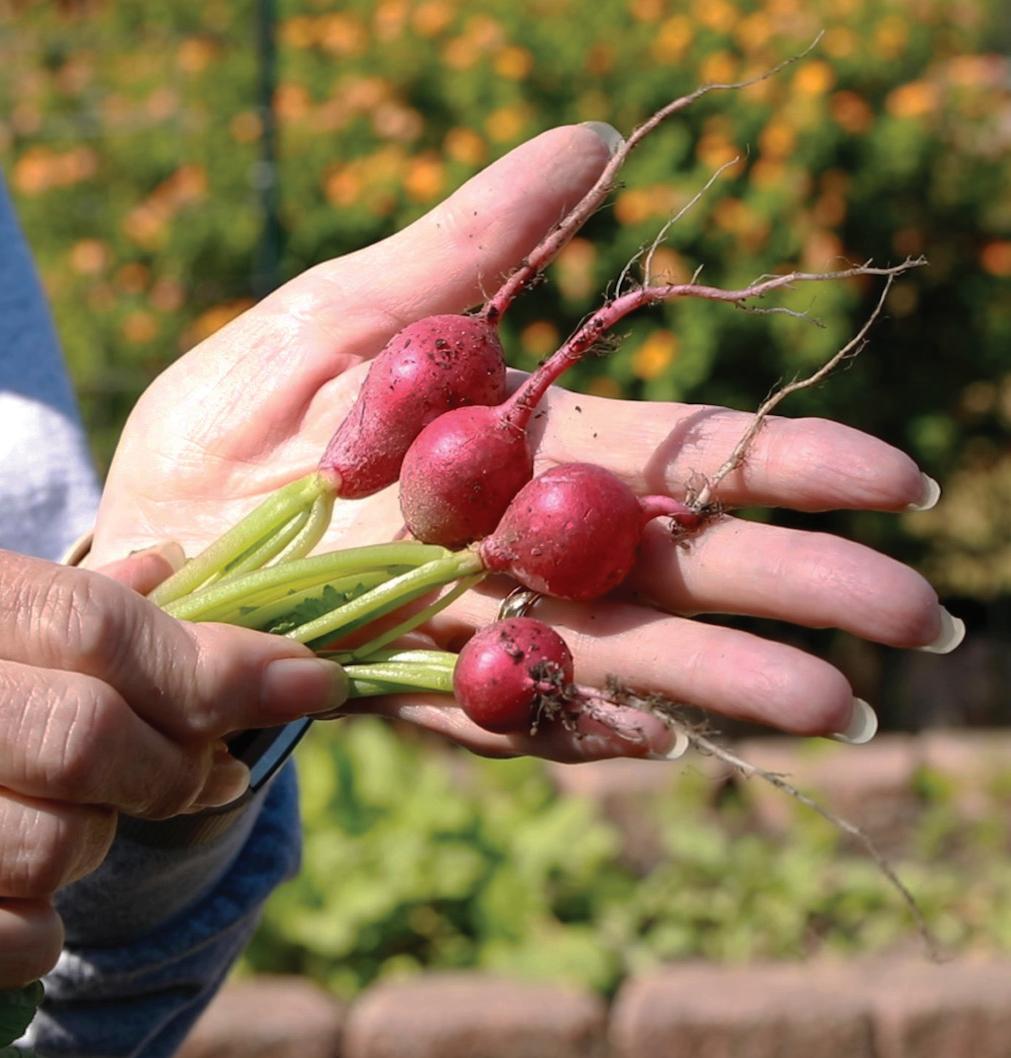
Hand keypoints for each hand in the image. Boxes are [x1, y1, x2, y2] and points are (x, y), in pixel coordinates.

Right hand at [0, 548, 347, 986]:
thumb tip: (180, 564)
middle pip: (91, 736)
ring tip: (87, 813)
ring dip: (101, 836)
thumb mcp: (0, 615)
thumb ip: (84, 603)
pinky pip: (15, 935)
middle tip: (211, 770)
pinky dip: (45, 924)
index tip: (314, 681)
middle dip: (175, 764)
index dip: (220, 662)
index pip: (99, 626)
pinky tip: (34, 887)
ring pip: (59, 838)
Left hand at [89, 124, 955, 761]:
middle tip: (916, 615)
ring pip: (617, 651)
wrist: (152, 519)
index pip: (685, 455)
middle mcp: (525, 544)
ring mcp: (476, 622)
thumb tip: (596, 138)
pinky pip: (508, 716)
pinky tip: (659, 737)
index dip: (790, 468)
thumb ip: (475, 238)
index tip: (899, 480)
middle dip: (797, 585)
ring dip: (722, 677)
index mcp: (532, 448)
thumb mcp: (353, 301)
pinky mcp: (413, 690)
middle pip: (680, 564)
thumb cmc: (247, 405)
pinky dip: (579, 726)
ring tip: (831, 706)